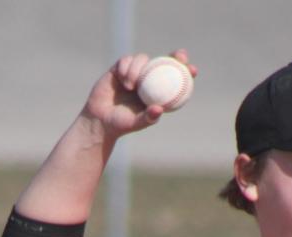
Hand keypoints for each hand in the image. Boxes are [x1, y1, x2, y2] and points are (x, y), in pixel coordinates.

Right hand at [81, 49, 197, 137]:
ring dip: (138, 68)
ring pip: (143, 59)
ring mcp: (134, 73)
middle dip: (175, 56)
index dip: (185, 73)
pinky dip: (127, 68)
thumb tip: (160, 109)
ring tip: (131, 86)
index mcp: (156, 94)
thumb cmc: (120, 125)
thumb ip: (148, 118)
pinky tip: (123, 80)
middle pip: (163, 62)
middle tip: (180, 57)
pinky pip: (126, 60)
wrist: (99, 119)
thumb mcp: (135, 123)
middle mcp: (147, 81)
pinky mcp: (119, 68)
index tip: (193, 70)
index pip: (174, 80)